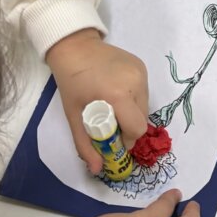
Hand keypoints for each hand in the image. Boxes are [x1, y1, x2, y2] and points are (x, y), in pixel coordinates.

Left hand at [48, 29, 149, 176]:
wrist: (74, 46)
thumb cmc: (71, 82)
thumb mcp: (74, 116)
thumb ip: (86, 146)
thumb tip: (98, 170)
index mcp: (118, 96)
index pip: (136, 129)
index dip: (126, 139)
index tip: (112, 138)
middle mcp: (135, 83)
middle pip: (143, 119)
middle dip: (129, 127)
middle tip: (111, 124)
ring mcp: (141, 73)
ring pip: (145, 106)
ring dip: (132, 113)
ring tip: (113, 107)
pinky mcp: (142, 66)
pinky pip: (144, 92)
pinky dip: (134, 98)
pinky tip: (117, 93)